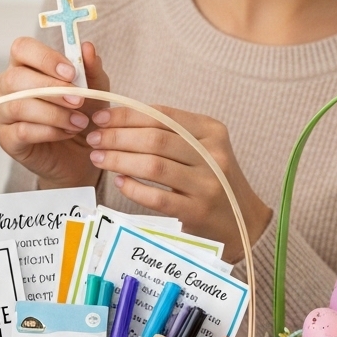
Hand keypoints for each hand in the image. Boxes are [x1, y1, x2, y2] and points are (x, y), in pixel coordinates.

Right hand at [0, 37, 109, 188]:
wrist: (82, 151)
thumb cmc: (82, 113)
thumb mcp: (94, 88)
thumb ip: (91, 68)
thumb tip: (87, 47)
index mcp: (24, 65)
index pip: (21, 48)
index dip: (45, 58)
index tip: (72, 72)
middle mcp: (7, 87)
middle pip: (15, 77)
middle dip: (51, 88)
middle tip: (79, 100)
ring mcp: (3, 113)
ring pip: (18, 106)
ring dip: (54, 113)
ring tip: (79, 121)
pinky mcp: (7, 139)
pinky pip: (22, 131)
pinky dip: (50, 131)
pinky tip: (67, 132)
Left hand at [85, 104, 272, 261]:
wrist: (242, 222)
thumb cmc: (212, 180)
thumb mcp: (202, 148)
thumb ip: (171, 133)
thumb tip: (120, 119)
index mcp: (212, 131)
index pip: (163, 115)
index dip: (127, 115)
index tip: (101, 118)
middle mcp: (213, 154)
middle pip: (155, 139)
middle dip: (118, 137)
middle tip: (94, 139)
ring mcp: (207, 184)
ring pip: (154, 165)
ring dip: (120, 160)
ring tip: (98, 158)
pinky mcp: (197, 211)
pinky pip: (157, 197)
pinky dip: (133, 188)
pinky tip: (119, 182)